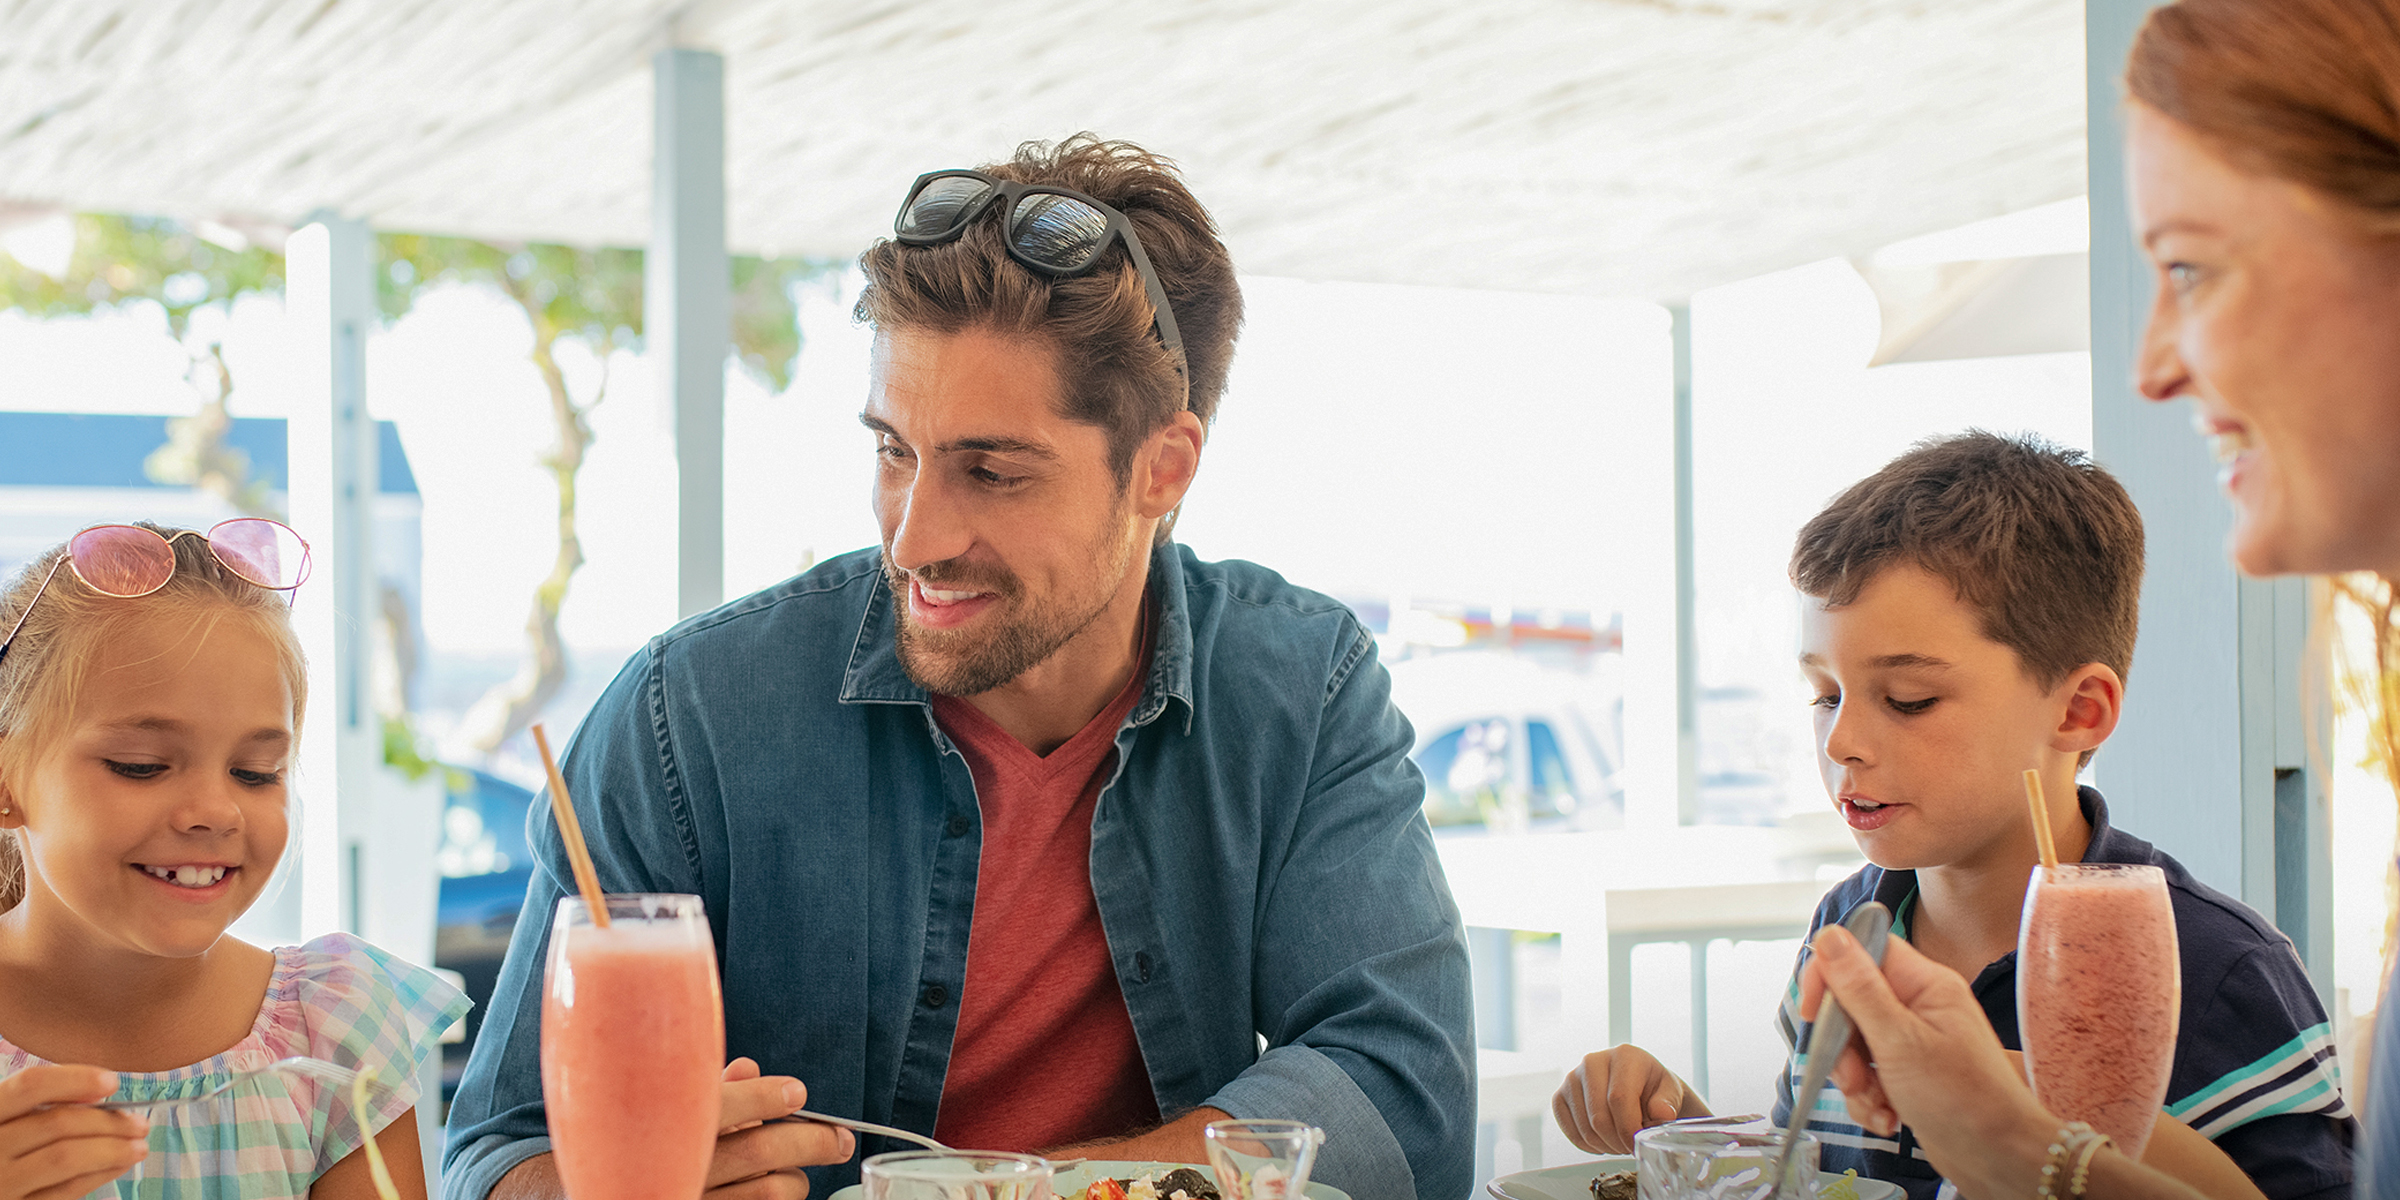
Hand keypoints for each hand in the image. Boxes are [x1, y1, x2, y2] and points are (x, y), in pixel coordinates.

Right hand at [0, 1066, 148, 1199]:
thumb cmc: (4, 1146)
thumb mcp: (9, 1119)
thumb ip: (40, 1104)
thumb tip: (98, 1095)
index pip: (30, 1086)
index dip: (75, 1079)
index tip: (112, 1082)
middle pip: (57, 1124)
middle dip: (107, 1122)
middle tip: (140, 1123)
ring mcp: (1, 1183)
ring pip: (65, 1158)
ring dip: (112, 1149)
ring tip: (139, 1146)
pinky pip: (65, 1191)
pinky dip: (99, 1175)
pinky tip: (119, 1165)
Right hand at [493, 1059, 856, 1199]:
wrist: (565, 1194)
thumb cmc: (619, 1140)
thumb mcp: (649, 1106)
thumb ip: (703, 1092)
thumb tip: (751, 1070)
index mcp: (658, 1124)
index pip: (724, 1106)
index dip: (769, 1097)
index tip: (797, 1092)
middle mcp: (671, 1168)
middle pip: (762, 1154)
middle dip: (813, 1142)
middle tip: (840, 1139)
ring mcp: (681, 1197)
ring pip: (768, 1194)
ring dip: (796, 1180)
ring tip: (804, 1170)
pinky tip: (780, 1191)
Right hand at [1551, 1045, 1702, 1153]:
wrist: (1638, 1085)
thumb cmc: (1655, 1089)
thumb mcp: (1670, 1092)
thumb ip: (1667, 1102)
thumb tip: (1662, 1113)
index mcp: (1624, 1055)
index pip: (1619, 1098)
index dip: (1628, 1129)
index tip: (1638, 1144)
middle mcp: (1593, 1061)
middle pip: (1598, 1116)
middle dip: (1617, 1141)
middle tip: (1630, 1147)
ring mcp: (1572, 1077)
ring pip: (1584, 1127)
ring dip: (1604, 1145)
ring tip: (1620, 1143)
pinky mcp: (1561, 1094)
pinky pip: (1568, 1128)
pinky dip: (1586, 1144)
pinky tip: (1602, 1142)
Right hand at [1799, 927, 2051, 1183]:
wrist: (2001, 1159)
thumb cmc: (1965, 1101)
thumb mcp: (1900, 1042)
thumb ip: (1860, 989)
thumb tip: (1830, 937)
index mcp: (1926, 984)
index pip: (1863, 951)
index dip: (1830, 975)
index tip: (1813, 1012)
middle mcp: (1920, 1006)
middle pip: (1852, 1001)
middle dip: (1841, 1044)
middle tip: (1852, 1075)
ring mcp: (1914, 1041)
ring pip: (1855, 1043)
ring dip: (1854, 1079)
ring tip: (1876, 1104)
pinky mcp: (1909, 1074)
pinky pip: (1868, 1074)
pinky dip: (1868, 1099)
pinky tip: (1887, 1118)